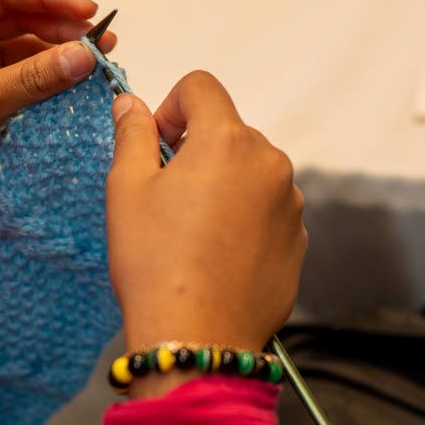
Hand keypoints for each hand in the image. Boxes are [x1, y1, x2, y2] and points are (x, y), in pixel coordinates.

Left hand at [0, 0, 115, 209]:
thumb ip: (30, 80)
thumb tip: (86, 55)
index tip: (89, 10)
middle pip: (21, 15)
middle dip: (62, 24)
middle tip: (104, 41)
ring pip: (27, 45)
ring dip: (61, 50)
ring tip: (100, 58)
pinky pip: (26, 74)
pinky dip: (52, 76)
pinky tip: (77, 81)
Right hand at [106, 72, 306, 371]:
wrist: (197, 337)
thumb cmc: (156, 263)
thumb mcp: (127, 190)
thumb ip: (133, 135)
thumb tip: (132, 105)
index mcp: (227, 140)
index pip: (202, 87)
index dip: (172, 106)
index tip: (158, 144)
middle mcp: (270, 163)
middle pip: (229, 131)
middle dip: (197, 149)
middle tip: (166, 195)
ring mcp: (289, 204)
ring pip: (250, 173)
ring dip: (223, 185)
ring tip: (191, 232)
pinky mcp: (297, 241)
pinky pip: (266, 211)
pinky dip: (243, 219)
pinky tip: (215, 255)